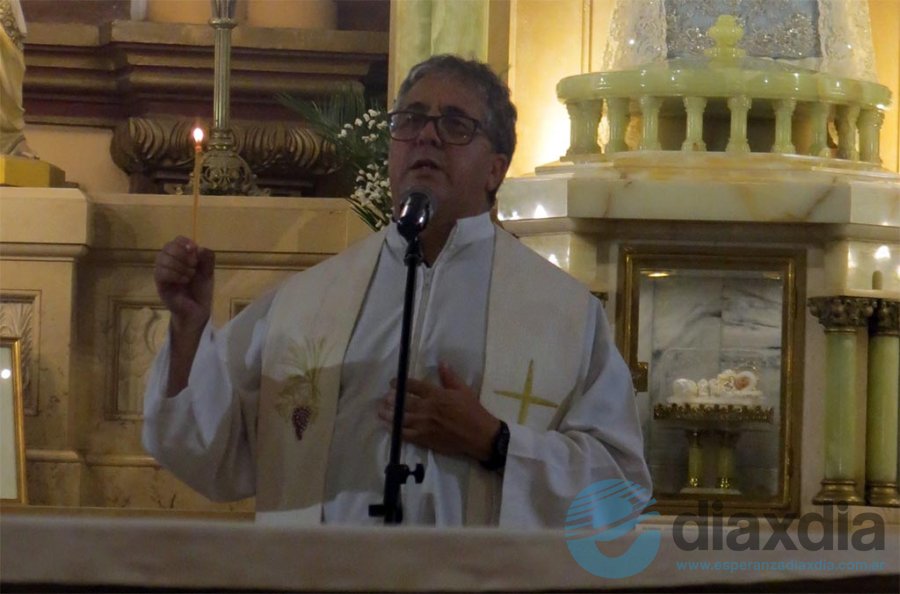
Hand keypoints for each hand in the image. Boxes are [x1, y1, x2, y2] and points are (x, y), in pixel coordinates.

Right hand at [154, 236, 214, 333]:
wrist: (197, 309)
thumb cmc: (201, 289)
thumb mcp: (208, 271)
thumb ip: (208, 258)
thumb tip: (198, 248)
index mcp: (180, 256)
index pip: (176, 240)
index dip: (184, 242)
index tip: (193, 250)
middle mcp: (169, 261)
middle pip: (168, 246)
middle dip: (183, 254)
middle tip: (194, 265)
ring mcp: (162, 272)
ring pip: (162, 258)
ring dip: (180, 265)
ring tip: (190, 276)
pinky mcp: (159, 283)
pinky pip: (160, 272)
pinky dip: (174, 274)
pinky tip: (184, 281)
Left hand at [377, 363, 500, 461]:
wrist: (479, 435)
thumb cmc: (472, 411)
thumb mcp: (463, 390)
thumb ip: (450, 377)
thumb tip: (442, 362)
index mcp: (436, 395)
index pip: (414, 387)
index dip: (401, 384)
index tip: (392, 383)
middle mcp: (428, 409)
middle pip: (404, 403)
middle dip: (392, 400)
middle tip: (385, 398)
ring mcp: (425, 425)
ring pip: (402, 419)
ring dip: (389, 415)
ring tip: (381, 411)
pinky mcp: (425, 439)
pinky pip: (406, 434)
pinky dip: (396, 430)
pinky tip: (389, 427)